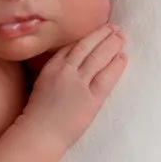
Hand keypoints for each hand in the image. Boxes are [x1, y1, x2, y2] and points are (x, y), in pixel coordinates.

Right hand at [23, 24, 127, 148]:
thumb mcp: (41, 86)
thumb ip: (54, 74)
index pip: (72, 46)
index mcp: (51, 67)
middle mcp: (65, 71)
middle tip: (115, 27)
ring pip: (98, 58)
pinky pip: (106, 78)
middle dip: (102, 35)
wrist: (40, 134)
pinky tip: (123, 57)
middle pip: (87, 47)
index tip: (98, 30)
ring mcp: (79, 85)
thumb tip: (70, 67)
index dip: (87, 36)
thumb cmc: (37, 115)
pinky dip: (116, 66)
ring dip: (112, 44)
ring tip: (122, 36)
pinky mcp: (91, 99)